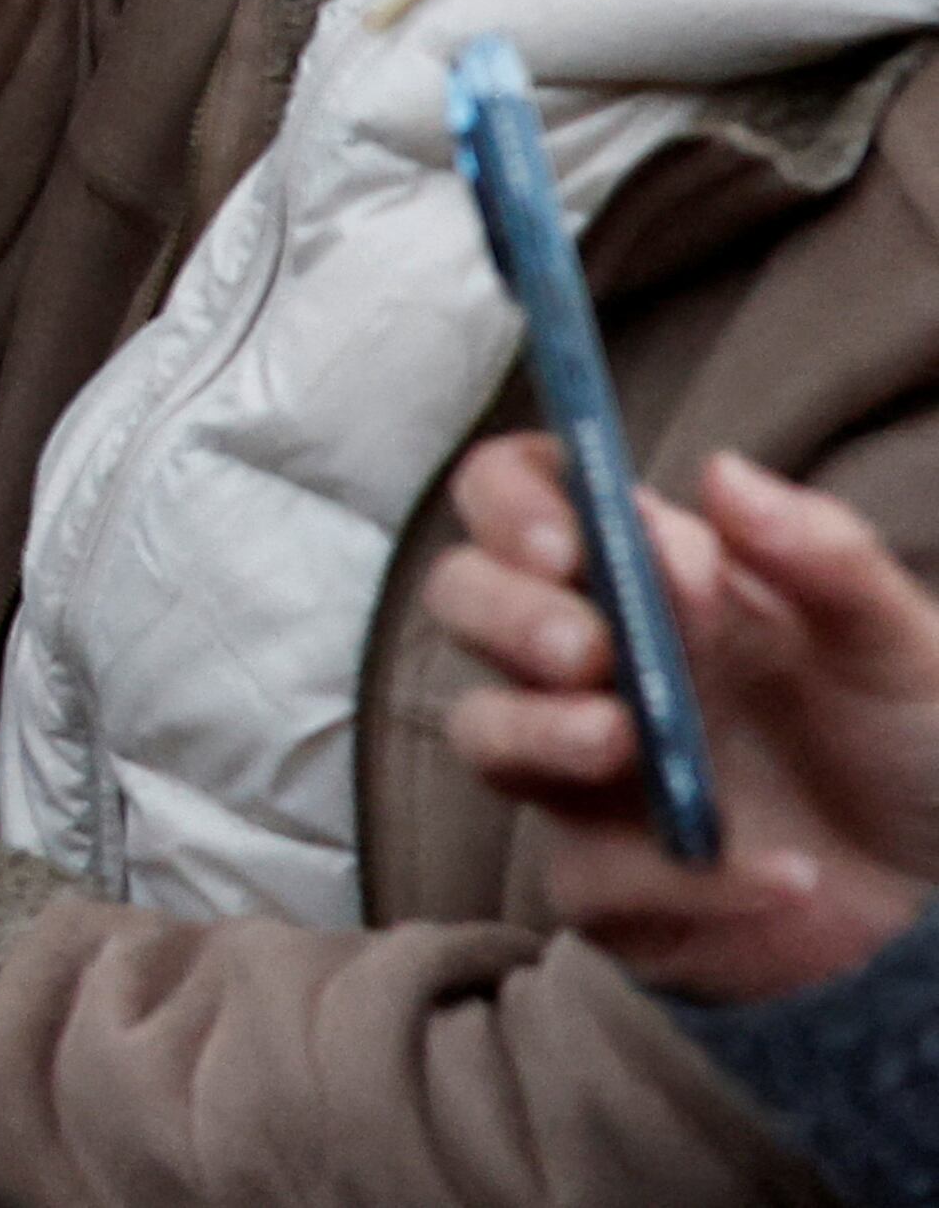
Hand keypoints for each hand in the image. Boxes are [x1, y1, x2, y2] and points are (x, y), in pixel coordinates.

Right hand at [433, 437, 938, 1000]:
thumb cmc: (914, 750)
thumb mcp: (899, 644)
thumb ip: (824, 556)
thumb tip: (721, 473)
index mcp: (649, 578)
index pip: (518, 496)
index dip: (510, 502)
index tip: (562, 544)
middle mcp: (594, 663)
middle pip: (463, 596)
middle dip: (504, 613)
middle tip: (588, 650)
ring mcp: (583, 771)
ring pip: (481, 730)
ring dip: (537, 730)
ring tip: (627, 744)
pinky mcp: (605, 882)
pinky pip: (587, 875)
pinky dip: (679, 880)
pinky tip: (786, 877)